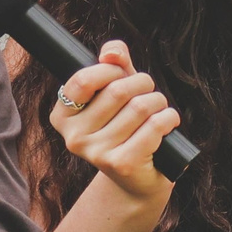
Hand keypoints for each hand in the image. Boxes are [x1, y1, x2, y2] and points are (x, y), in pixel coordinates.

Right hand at [51, 42, 181, 206]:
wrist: (137, 178)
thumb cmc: (125, 126)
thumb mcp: (115, 91)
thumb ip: (113, 64)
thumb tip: (112, 53)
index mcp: (63, 117)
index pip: (83, 80)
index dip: (110, 70)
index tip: (121, 74)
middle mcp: (74, 138)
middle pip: (117, 91)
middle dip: (142, 84)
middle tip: (148, 92)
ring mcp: (97, 154)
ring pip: (139, 107)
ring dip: (158, 102)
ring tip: (158, 110)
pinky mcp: (122, 164)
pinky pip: (154, 125)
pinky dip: (169, 118)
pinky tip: (168, 123)